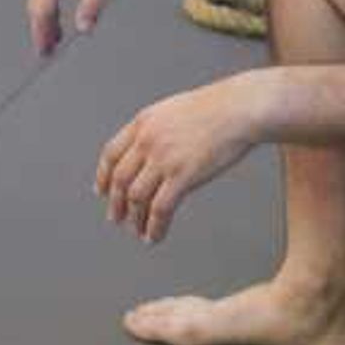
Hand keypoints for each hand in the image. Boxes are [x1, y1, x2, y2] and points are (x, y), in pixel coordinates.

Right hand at [27, 0, 135, 54]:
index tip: (45, 54)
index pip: (41, 13)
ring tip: (56, 36)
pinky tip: (58, 11)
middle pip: (36, 7)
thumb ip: (92, 6)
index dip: (41, 35)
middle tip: (48, 51)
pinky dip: (48, 3)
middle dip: (41, 30)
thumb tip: (83, 30)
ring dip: (45, 17)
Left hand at [96, 73, 265, 242]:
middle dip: (116, 203)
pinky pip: (160, 209)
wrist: (242, 108)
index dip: (103, 176)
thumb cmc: (217, 108)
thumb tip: (147, 152)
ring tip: (137, 231)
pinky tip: (154, 236)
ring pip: (136, 198)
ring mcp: (164, 159)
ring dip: (134, 219)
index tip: (102, 191)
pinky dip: (154, 227)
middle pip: (120, 180)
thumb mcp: (173, 110)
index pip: (111, 154)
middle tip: (116, 218)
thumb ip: (156, 130)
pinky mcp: (183, 176)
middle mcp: (148, 141)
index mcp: (143, 123)